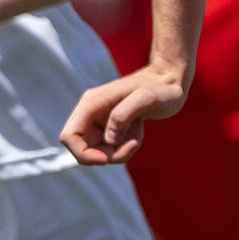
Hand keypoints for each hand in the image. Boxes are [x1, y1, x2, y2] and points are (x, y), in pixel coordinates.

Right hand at [59, 63, 187, 165]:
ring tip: (138, 130)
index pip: (69, 137)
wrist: (169, 81)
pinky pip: (111, 149)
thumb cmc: (160, 87)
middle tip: (133, 142)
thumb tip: (108, 140)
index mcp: (91, 103)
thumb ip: (123, 115)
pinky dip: (125, 147)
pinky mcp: (110, 128)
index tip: (107, 158)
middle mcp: (91, 113)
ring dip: (120, 150)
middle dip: (108, 154)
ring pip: (99, 152)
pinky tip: (138, 129)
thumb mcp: (146, 98)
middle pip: (84, 149)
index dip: (83, 154)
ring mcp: (99, 121)